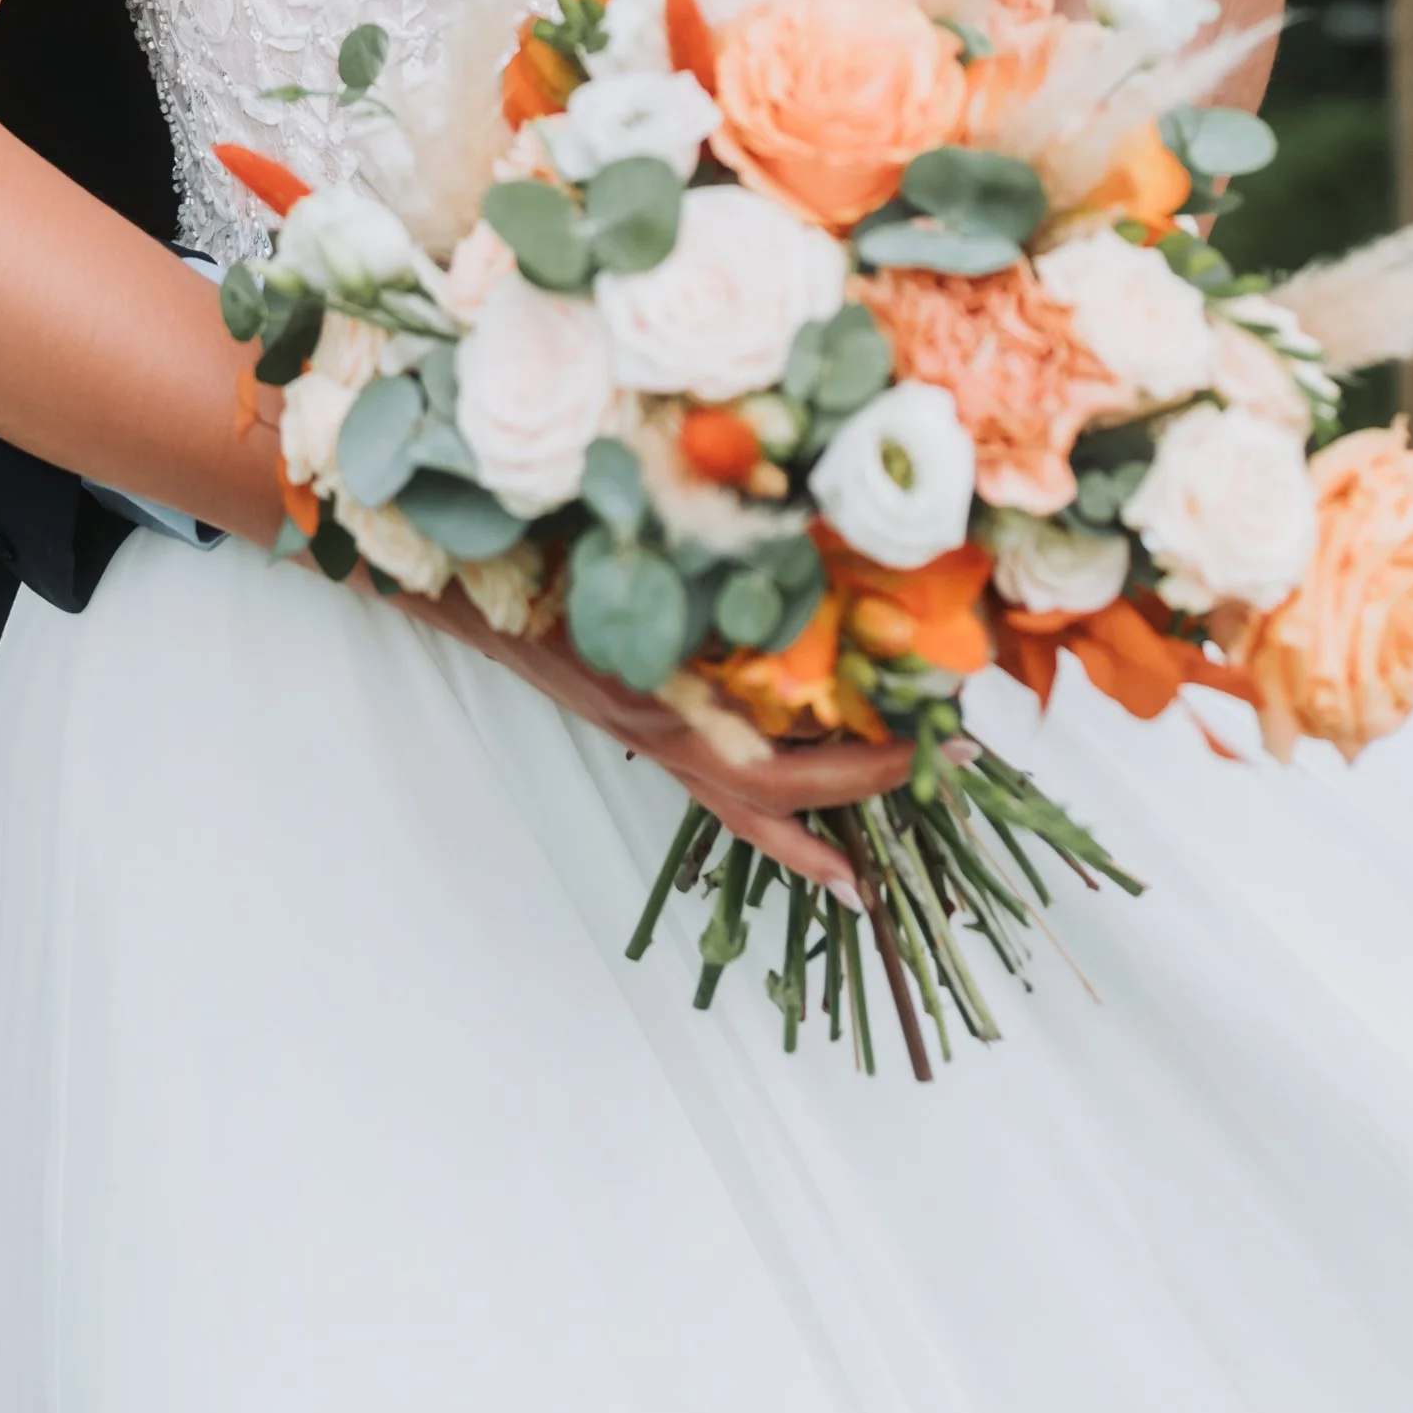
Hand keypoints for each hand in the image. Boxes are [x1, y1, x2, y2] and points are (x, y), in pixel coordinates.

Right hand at [398, 577, 898, 893]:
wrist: (474, 588)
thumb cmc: (550, 567)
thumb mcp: (639, 567)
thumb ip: (710, 572)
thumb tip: (800, 539)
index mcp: (669, 706)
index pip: (778, 768)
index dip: (855, 767)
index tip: (923, 742)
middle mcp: (665, 735)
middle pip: (770, 803)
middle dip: (859, 799)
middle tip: (939, 776)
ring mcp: (652, 738)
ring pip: (738, 811)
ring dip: (804, 834)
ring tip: (856, 873)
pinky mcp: (644, 727)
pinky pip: (715, 785)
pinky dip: (762, 804)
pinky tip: (794, 807)